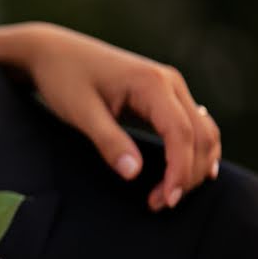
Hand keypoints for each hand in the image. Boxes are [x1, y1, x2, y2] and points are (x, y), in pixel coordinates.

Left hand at [0, 23, 220, 211]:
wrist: (55, 53)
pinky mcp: (163, 94)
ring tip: (167, 196)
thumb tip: (134, 174)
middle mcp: (169, 82)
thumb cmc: (64, 79)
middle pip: (199, 135)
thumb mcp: (81, 112)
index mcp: (152, 84)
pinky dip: (195, 150)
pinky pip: (192, 124)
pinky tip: (192, 172)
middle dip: (186, 174)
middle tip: (160, 205)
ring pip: (202, 130)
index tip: (165, 200)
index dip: (179, 170)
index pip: (181, 133)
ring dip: (192, 165)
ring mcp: (169, 86)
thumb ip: (108, 141)